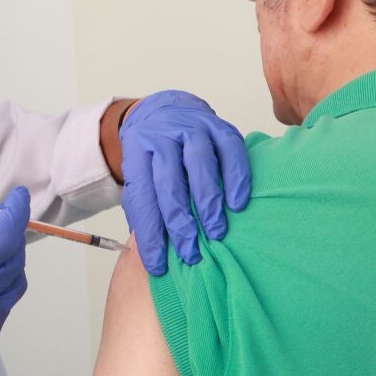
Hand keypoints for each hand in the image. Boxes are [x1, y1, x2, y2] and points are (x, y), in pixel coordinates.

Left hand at [120, 90, 250, 275]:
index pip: (142, 198)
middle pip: (168, 181)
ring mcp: (191, 128)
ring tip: (215, 233)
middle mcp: (162, 137)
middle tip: (190, 253)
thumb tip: (151, 254)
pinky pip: (230, 149)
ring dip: (208, 201)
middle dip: (179, 222)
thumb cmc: (155, 155)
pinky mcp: (219, 124)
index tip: (158, 265)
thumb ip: (145, 208)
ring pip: (198, 163)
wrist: (164, 110)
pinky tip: (237, 203)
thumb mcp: (140, 176)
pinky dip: (236, 177)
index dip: (149, 234)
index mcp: (138, 153)